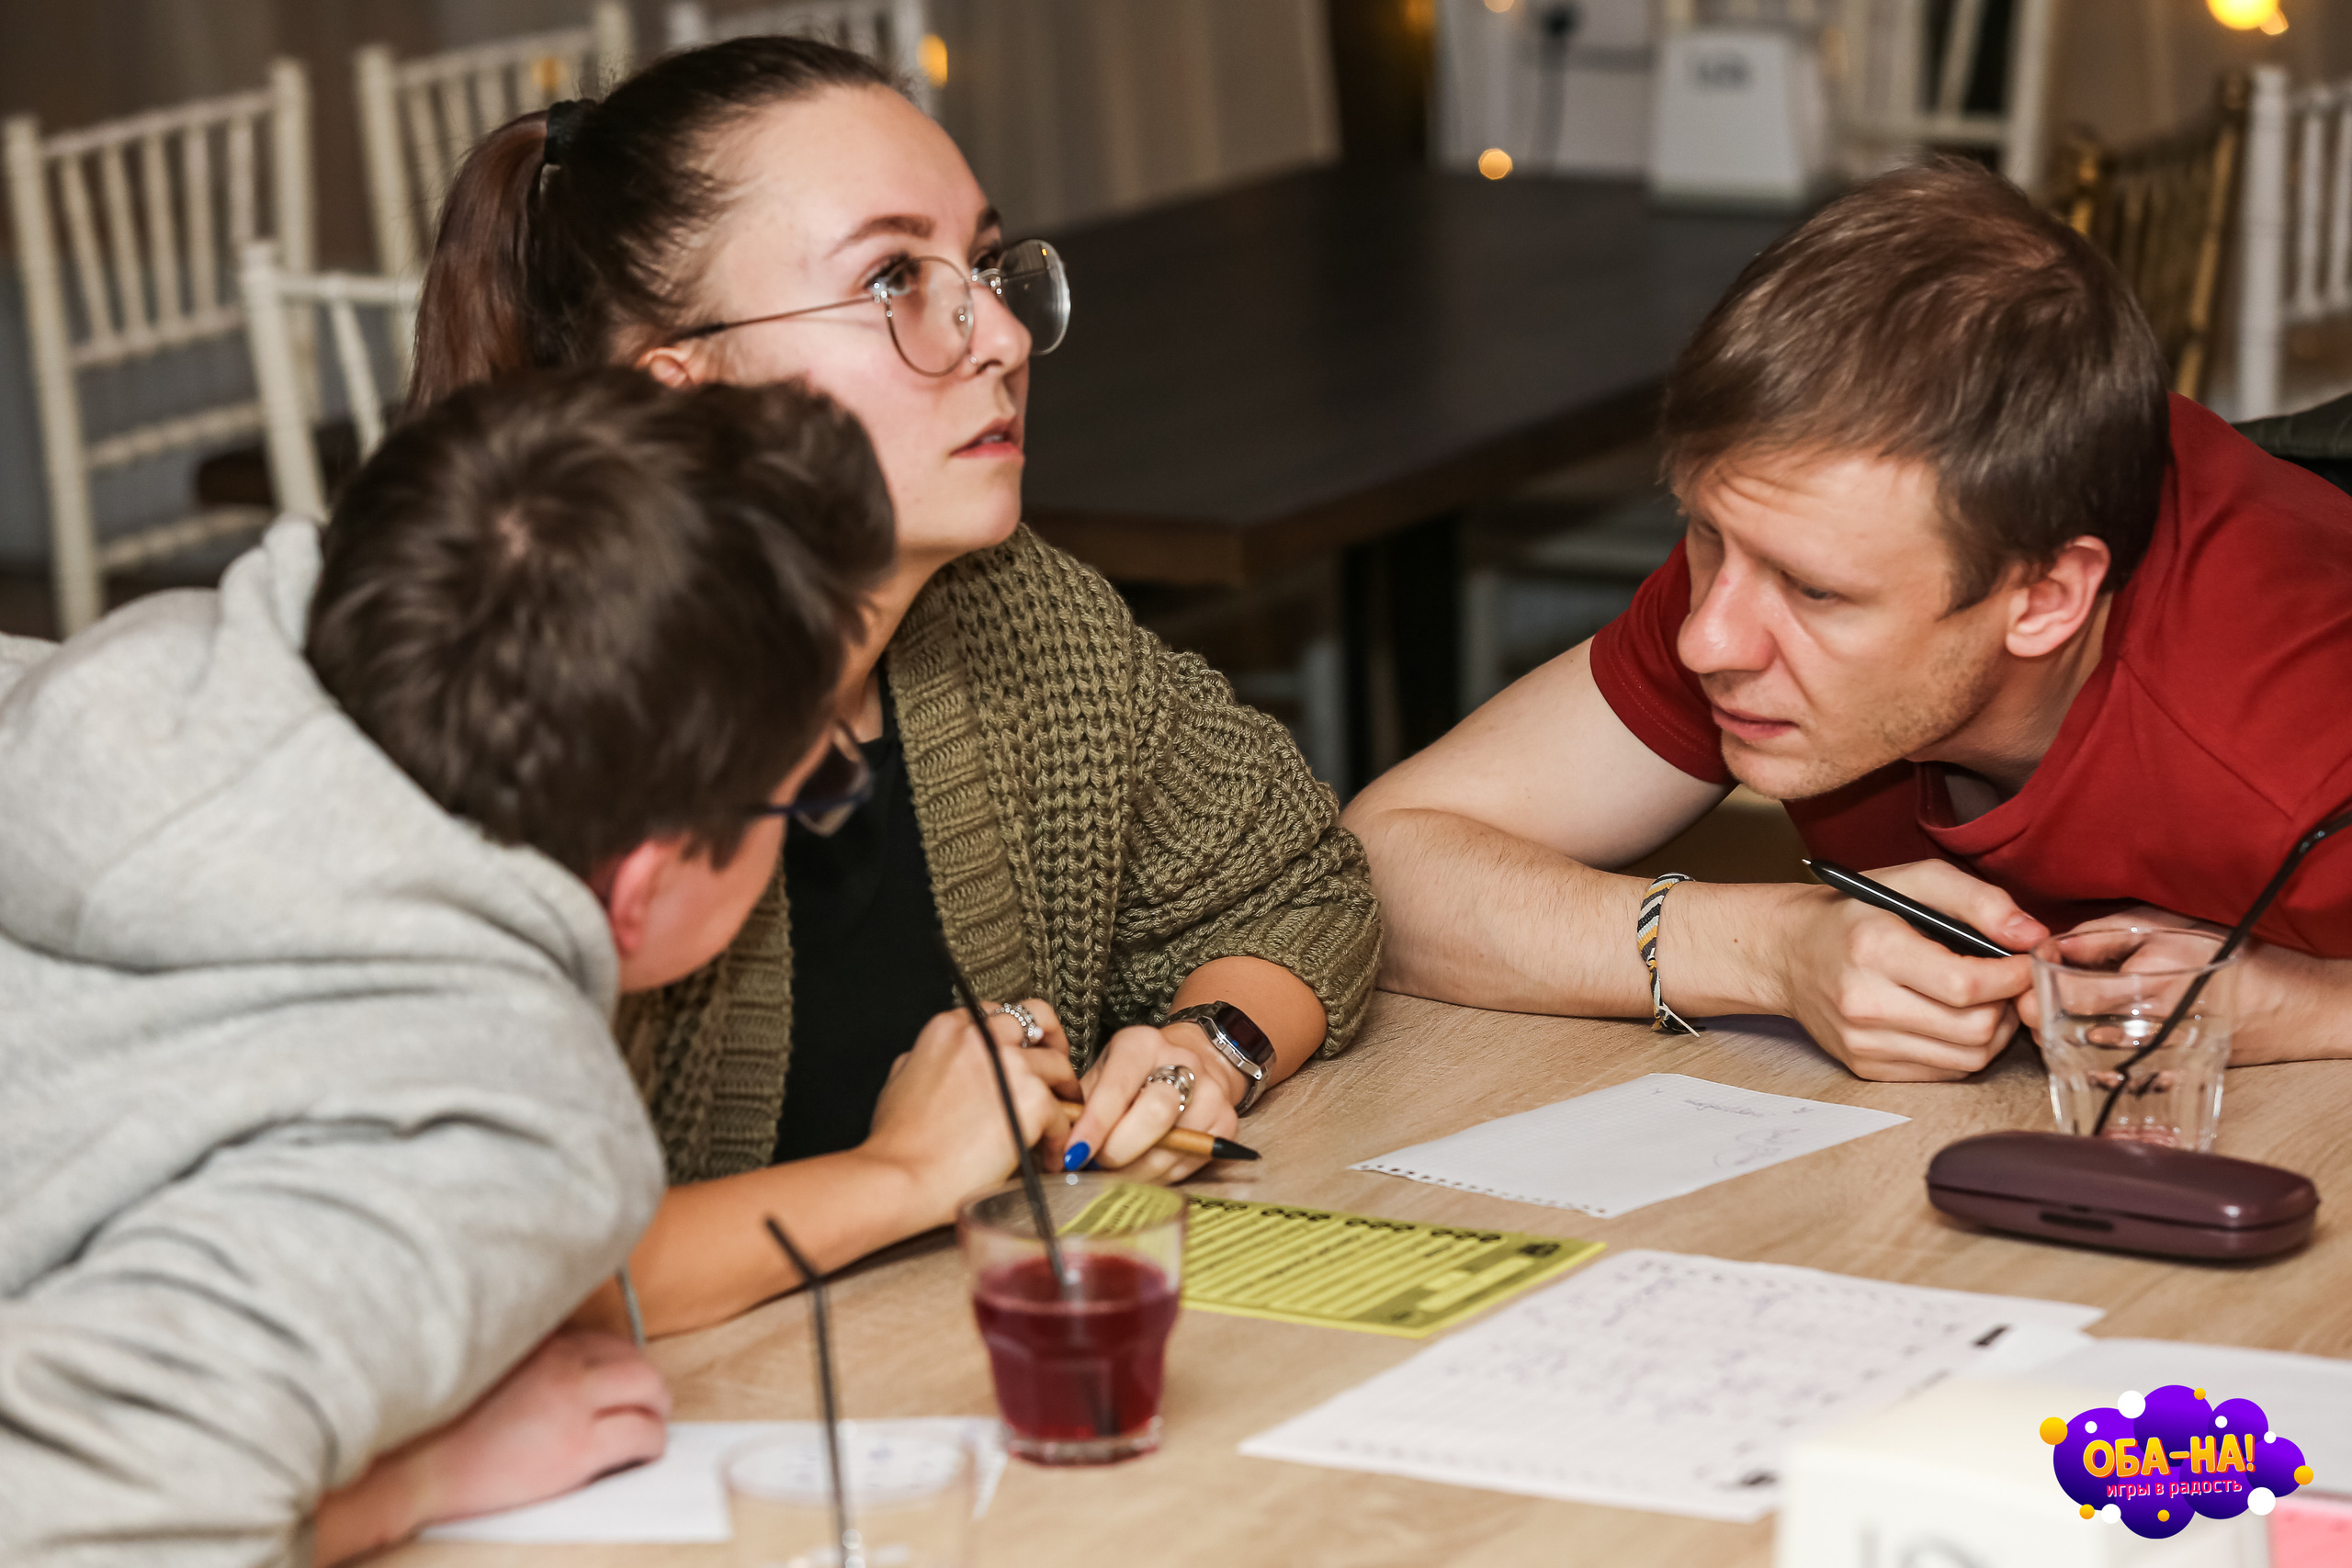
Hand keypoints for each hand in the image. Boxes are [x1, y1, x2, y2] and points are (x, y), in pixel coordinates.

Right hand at [314, 1329, 668, 1562]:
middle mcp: (560, 1361)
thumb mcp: (477, 1367)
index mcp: (534, 1340)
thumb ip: (516, 1358)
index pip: (599, 1340)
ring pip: (648, 1389)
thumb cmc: (432, 1427)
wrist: (409, 1468)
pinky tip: (644, 1452)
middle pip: (633, 1359)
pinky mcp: (578, 1446)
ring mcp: (572, 1401)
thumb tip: (545, 1368)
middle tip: (645, 1404)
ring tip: (649, 1426)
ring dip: (655, 1408)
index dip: (615, 1362)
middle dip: (646, 1383)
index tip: (615, 1380)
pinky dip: (651, 1442)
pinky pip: (641, 1435)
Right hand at [859, 1004, 1078, 1221]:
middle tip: (1056, 1071)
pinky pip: (1061, 1113)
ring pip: (1059, 1066)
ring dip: (1063, 1093)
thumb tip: (934, 1064)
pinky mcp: (1032, 1099)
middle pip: (1039, 1019)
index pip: (998, 1013)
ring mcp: (1011, 1065)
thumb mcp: (899, 1082)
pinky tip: (1049, 1153)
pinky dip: (1060, 1135)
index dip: (1016, 1035)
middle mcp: (983, 1037)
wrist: (899, 1179)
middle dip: (1053, 1042)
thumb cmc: (896, 1143)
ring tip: (1059, 1120)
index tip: (1022, 1052)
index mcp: (950, 1029)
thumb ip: (922, 1061)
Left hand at [1059, 1023, 1240, 1183]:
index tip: (1074, 1155)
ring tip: (1113, 1174)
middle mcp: (1184, 1061)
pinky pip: (1188, 1163)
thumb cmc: (1134, 1075)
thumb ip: (1082, 1105)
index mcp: (1142, 1045)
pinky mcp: (1226, 1123)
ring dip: (1135, 1171)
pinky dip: (1158, 1176)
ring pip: (1172, 1146)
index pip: (1118, 1088)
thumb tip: (1058, 1146)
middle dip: (1119, 1150)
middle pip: (1155, 1114)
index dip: (1095, 1125)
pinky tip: (1141, 1171)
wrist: (1192, 1061)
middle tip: (1096, 1165)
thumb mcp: (1104, 1074)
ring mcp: (1211, 1092)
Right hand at [1776, 861, 2046, 1080]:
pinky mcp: (1866, 1067)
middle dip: (2008, 1006)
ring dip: (1993, 1030)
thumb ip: (1979, 900)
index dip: (2013, 977)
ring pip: (1967, 1058)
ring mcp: (1863, 1043)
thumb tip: (2033, 936)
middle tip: (2008, 982)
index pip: (1967, 985)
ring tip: (1984, 999)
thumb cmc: (1855, 913)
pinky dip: (1964, 1048)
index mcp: (1874, 950)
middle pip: (1974, 1029)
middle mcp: (1864, 1003)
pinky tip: (1954, 1018)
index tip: (2026, 962)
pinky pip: (1945, 1073)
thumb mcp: (1913, 881)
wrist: (1787, 953)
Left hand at [2012, 906, 2343, 1066]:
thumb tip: (2051, 944)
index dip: (2037, 991)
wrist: (2294, 1002)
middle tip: (2029, 1006)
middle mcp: (2153, 1021)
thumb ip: (2104, 935)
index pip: (2071, 995)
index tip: (2024, 981)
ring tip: (2056, 1024)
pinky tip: (2090, 1056)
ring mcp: (2164, 1054)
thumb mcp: (2165, 925)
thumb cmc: (2228, 952)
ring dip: (2065, 1045)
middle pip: (2073, 1031)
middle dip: (2041, 1021)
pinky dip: (2099, 1071)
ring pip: (2092, 1060)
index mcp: (2149, 978)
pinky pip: (2123, 1083)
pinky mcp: (2176, 1076)